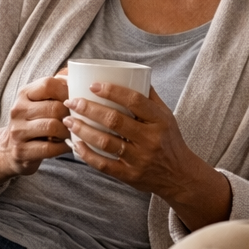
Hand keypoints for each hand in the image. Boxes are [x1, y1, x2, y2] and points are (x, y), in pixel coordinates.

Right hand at [0, 76, 71, 192]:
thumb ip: (57, 88)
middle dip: (71, 115)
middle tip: (78, 121)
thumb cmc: (33, 122)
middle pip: (55, 107)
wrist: (8, 149)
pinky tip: (66, 146)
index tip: (76, 100)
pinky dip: (63, 147)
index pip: (49, 84)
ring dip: (68, 132)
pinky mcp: (21, 151)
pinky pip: (49, 148)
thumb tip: (77, 74)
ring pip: (53, 127)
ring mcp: (18, 131)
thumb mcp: (39, 101)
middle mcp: (18, 110)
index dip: (67, 91)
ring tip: (71, 134)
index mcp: (24, 94)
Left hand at [63, 84, 231, 229]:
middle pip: (115, 121)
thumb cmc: (169, 141)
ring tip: (68, 120)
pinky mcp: (130, 176)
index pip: (135, 101)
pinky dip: (87, 154)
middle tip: (72, 101)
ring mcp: (140, 159)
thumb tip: (131, 73)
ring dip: (83, 130)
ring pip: (106, 142)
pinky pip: (104, 165)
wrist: (180, 175)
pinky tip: (76, 144)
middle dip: (89, 109)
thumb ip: (149, 97)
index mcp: (160, 120)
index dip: (112, 91)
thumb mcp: (166, 116)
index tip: (92, 85)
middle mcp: (150, 139)